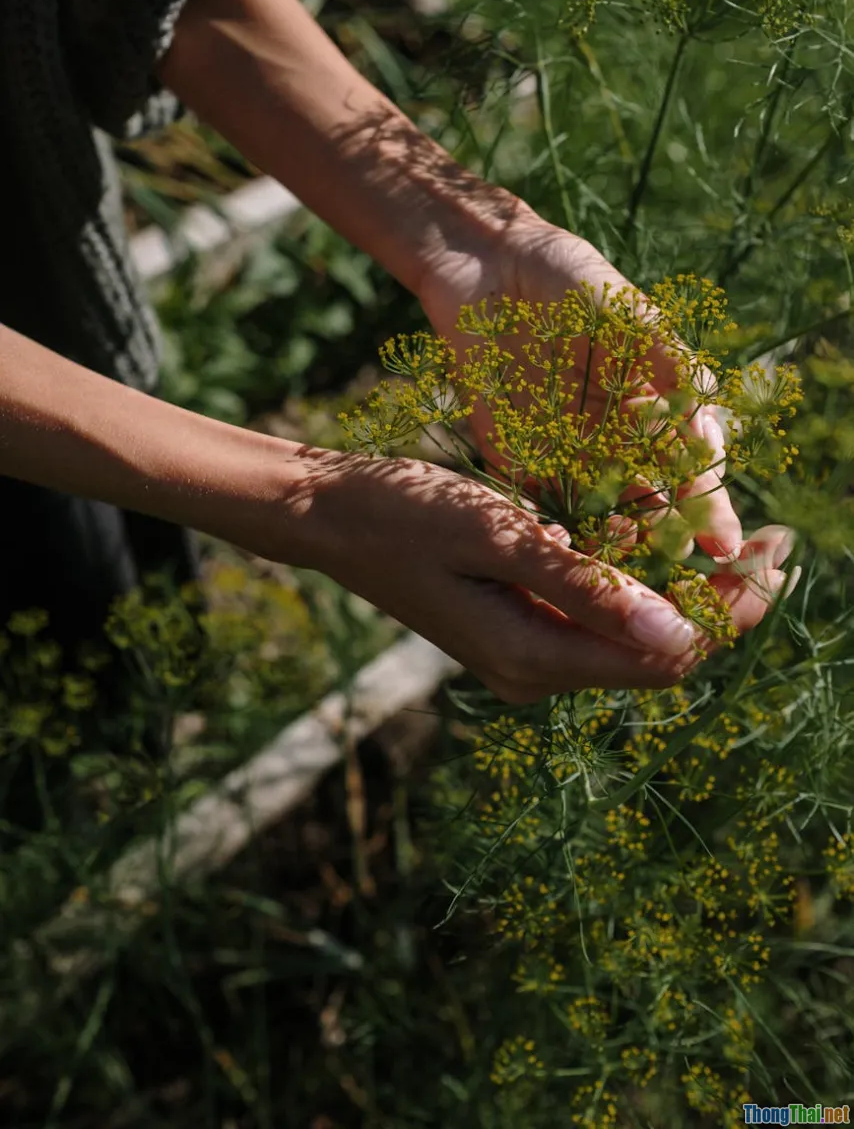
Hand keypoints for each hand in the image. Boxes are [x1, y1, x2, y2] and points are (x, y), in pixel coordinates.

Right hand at [297, 449, 791, 703]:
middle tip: (778, 543)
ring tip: (737, 541)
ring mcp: (527, 655)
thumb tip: (682, 633)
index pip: (667, 653)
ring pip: (634, 636)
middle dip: (724, 603)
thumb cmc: (406, 515)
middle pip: (660, 653)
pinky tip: (663, 542)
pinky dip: (640, 584)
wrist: (332, 517)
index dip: (733, 609)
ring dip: (687, 593)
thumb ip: (587, 588)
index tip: (782, 554)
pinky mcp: (519, 629)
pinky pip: (599, 619)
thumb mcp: (499, 539)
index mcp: (534, 657)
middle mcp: (537, 671)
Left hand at [416, 210, 742, 562]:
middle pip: (650, 504)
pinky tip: (566, 552)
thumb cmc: (569, 278)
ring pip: (597, 515)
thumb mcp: (629, 311)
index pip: (691, 468)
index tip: (724, 543)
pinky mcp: (513, 457)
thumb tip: (708, 418)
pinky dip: (550, 531)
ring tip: (627, 563)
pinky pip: (535, 504)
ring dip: (613, 543)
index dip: (710, 507)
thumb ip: (668, 360)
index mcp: (652, 409)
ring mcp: (564, 453)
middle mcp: (613, 440)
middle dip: (667, 540)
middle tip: (680, 570)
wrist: (487, 267)